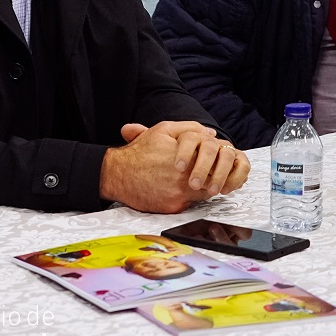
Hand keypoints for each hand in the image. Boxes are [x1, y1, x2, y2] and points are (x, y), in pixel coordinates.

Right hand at [100, 121, 249, 212]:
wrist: (117, 174)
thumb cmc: (138, 153)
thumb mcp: (163, 130)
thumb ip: (189, 129)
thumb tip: (211, 134)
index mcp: (186, 154)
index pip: (215, 159)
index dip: (218, 161)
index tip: (216, 161)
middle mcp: (185, 175)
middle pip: (213, 177)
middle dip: (213, 176)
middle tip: (210, 173)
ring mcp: (180, 192)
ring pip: (205, 193)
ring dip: (204, 188)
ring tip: (194, 181)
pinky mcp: (174, 207)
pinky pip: (190, 204)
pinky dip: (189, 198)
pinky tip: (178, 190)